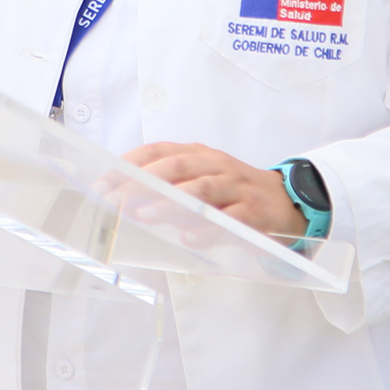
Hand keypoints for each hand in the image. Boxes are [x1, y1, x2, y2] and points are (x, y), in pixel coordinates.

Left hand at [122, 142, 307, 237]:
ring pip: (201, 189)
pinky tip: (189, 237)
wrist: (287, 200)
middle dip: (142, 184)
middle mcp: (214, 164)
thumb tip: (123, 203)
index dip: (127, 166)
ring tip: (144, 215)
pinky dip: (209, 228)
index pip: (156, 152)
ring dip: (170, 202)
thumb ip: (168, 187)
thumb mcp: (200, 181)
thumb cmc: (232, 193)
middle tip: (115, 202)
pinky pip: (230, 217)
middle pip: (175, 167)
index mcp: (197, 154)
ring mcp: (235, 186)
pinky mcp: (254, 210)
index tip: (102, 186)